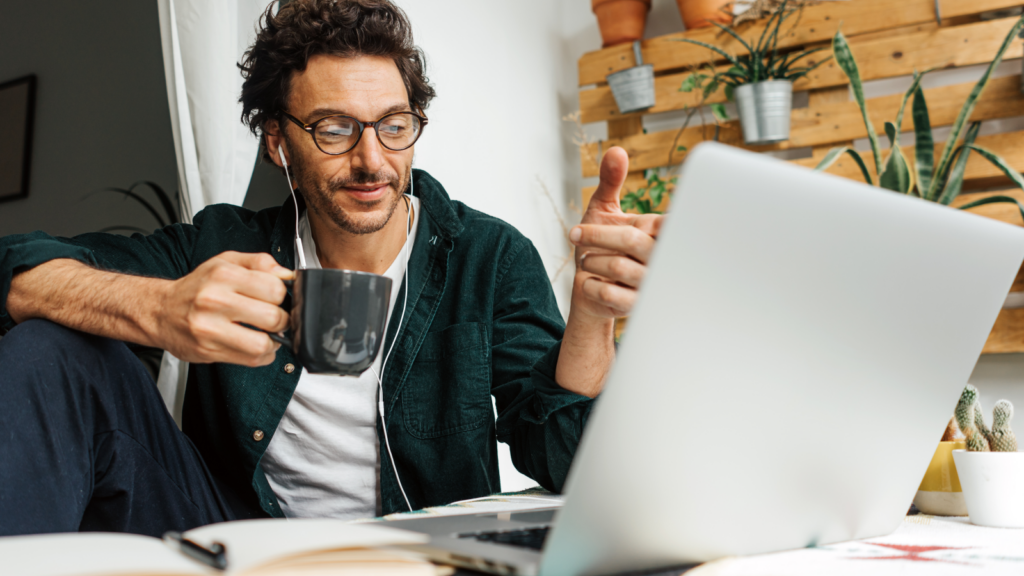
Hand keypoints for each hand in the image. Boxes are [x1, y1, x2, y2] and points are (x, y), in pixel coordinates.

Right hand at [157, 251, 293, 366]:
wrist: (160, 311)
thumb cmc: (197, 287)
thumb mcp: (226, 262)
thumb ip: (260, 263)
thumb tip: (287, 275)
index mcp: (223, 275)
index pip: (275, 288)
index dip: (283, 296)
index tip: (278, 299)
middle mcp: (215, 301)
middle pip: (272, 317)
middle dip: (282, 320)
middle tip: (275, 318)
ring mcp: (210, 328)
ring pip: (262, 344)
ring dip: (273, 342)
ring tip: (267, 334)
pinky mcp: (208, 350)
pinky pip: (250, 359)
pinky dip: (261, 355)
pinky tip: (254, 344)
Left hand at [570, 146, 662, 318]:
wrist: (593, 292)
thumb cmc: (604, 247)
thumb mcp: (604, 210)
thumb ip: (611, 181)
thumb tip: (616, 150)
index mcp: (660, 233)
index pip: (661, 221)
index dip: (629, 221)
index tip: (597, 226)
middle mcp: (661, 258)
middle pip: (630, 240)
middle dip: (594, 236)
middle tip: (574, 235)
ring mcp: (650, 284)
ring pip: (616, 267)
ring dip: (590, 261)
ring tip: (586, 260)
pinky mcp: (636, 307)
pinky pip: (607, 293)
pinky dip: (589, 285)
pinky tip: (590, 282)